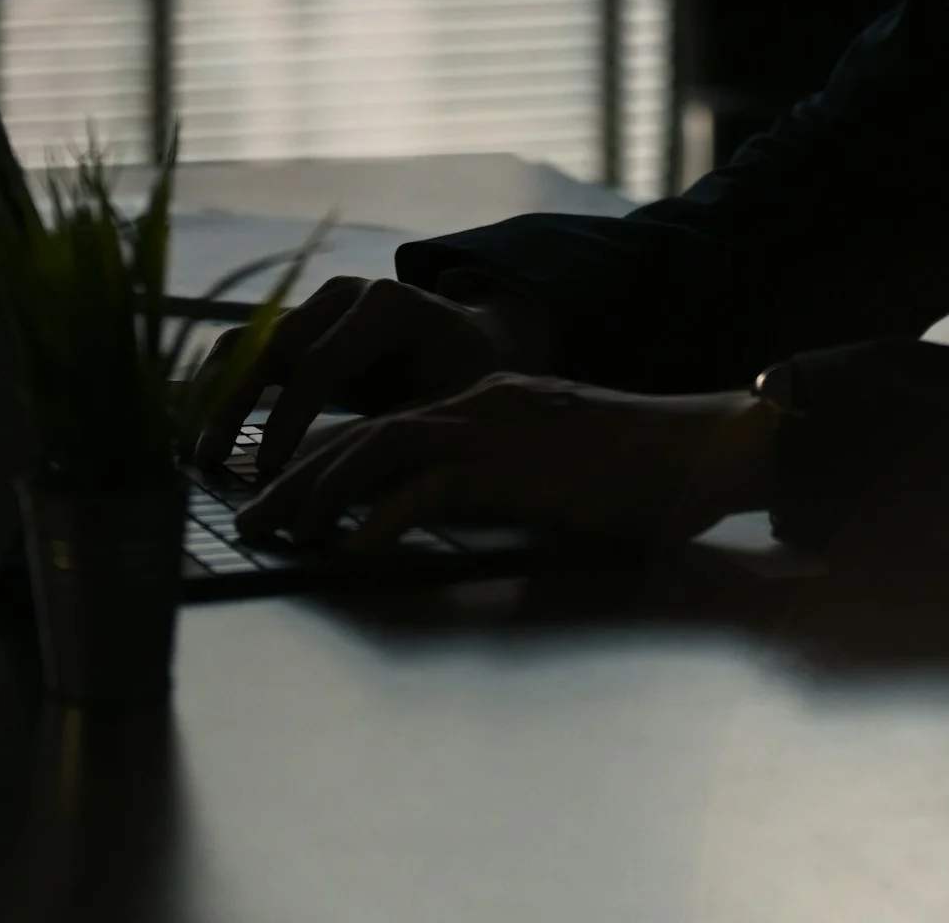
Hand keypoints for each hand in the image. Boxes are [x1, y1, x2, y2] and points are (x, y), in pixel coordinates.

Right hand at [195, 275, 532, 481]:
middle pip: (274, 344)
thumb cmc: (471, 380)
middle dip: (236, 404)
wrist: (476, 344)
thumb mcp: (454, 406)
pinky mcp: (301, 326)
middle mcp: (346, 294)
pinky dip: (220, 386)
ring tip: (195, 453)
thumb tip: (352, 487)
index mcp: (388, 306)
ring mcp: (318, 305)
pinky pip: (249, 350)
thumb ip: (404, 436)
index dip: (289, 416)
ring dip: (216, 394)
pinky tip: (201, 433)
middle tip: (207, 462)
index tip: (265, 469)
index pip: (322, 360)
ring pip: (250, 341)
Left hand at [235, 376, 777, 554]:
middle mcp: (478, 402)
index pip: (385, 421)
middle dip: (297, 473)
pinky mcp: (509, 466)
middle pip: (363, 431)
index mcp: (487, 398)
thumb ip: (496, 478)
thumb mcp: (552, 466)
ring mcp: (492, 429)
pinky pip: (424, 489)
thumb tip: (437, 512)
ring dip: (318, 490)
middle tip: (250, 515)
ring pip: (377, 447)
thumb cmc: (638, 470)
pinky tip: (350, 549)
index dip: (327, 456)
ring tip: (278, 530)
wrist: (698, 449)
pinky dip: (379, 518)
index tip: (282, 491)